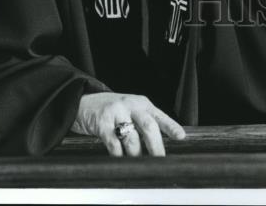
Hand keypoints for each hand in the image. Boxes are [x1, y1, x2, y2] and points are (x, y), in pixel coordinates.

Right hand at [71, 92, 185, 155]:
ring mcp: (116, 113)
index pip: (159, 116)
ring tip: (138, 164)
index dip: (171, 126)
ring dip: (136, 154)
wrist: (84, 101)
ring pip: (132, 138)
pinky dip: (119, 155)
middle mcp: (131, 105)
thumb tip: (158, 147)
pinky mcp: (102, 122)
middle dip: (156, 146)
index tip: (181, 137)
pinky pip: (114, 143)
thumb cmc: (112, 110)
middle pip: (148, 126)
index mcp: (142, 104)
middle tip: (160, 160)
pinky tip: (120, 160)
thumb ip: (144, 123)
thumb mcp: (131, 110)